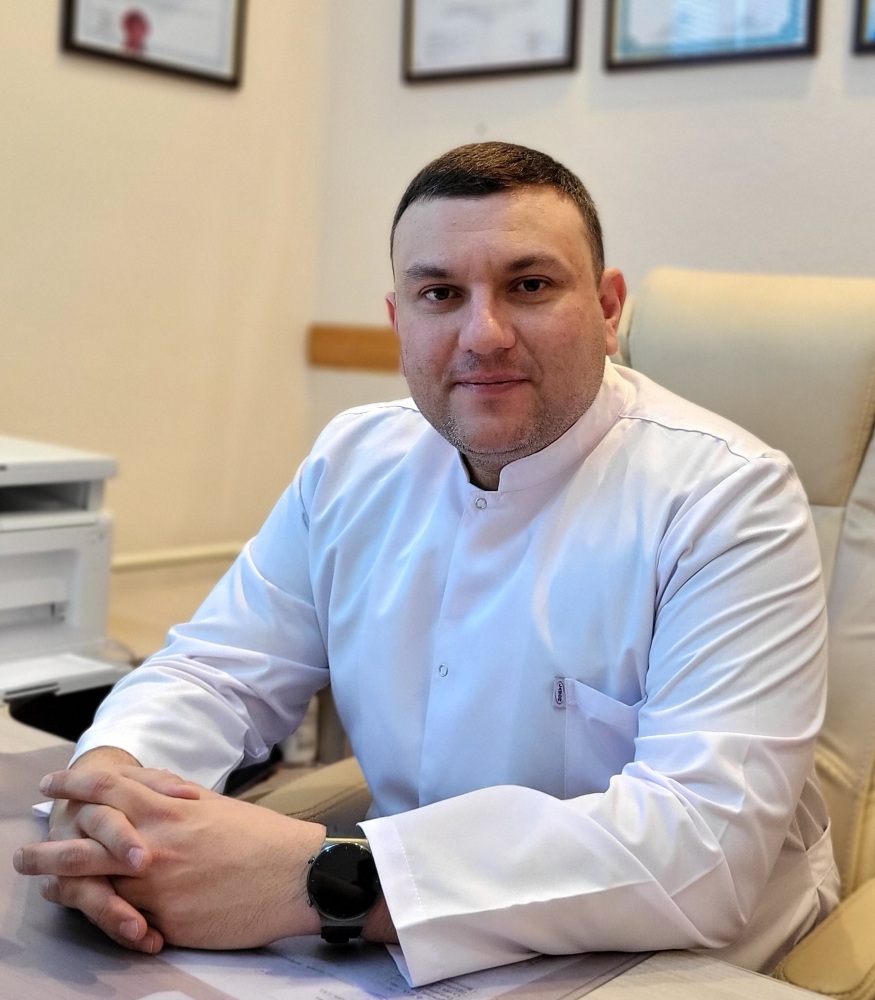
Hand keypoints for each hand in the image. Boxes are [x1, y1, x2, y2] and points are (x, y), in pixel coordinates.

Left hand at [18, 765, 325, 949]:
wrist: (293, 875)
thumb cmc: (259, 837)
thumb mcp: (213, 806)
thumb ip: (174, 799)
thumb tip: (148, 791)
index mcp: (167, 809)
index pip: (105, 788)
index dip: (72, 783)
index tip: (51, 784)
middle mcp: (152, 844)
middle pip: (80, 842)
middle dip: (45, 848)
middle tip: (23, 853)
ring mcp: (155, 885)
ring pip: (90, 885)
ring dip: (58, 885)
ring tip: (43, 887)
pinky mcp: (165, 921)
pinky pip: (124, 919)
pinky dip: (104, 915)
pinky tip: (94, 914)